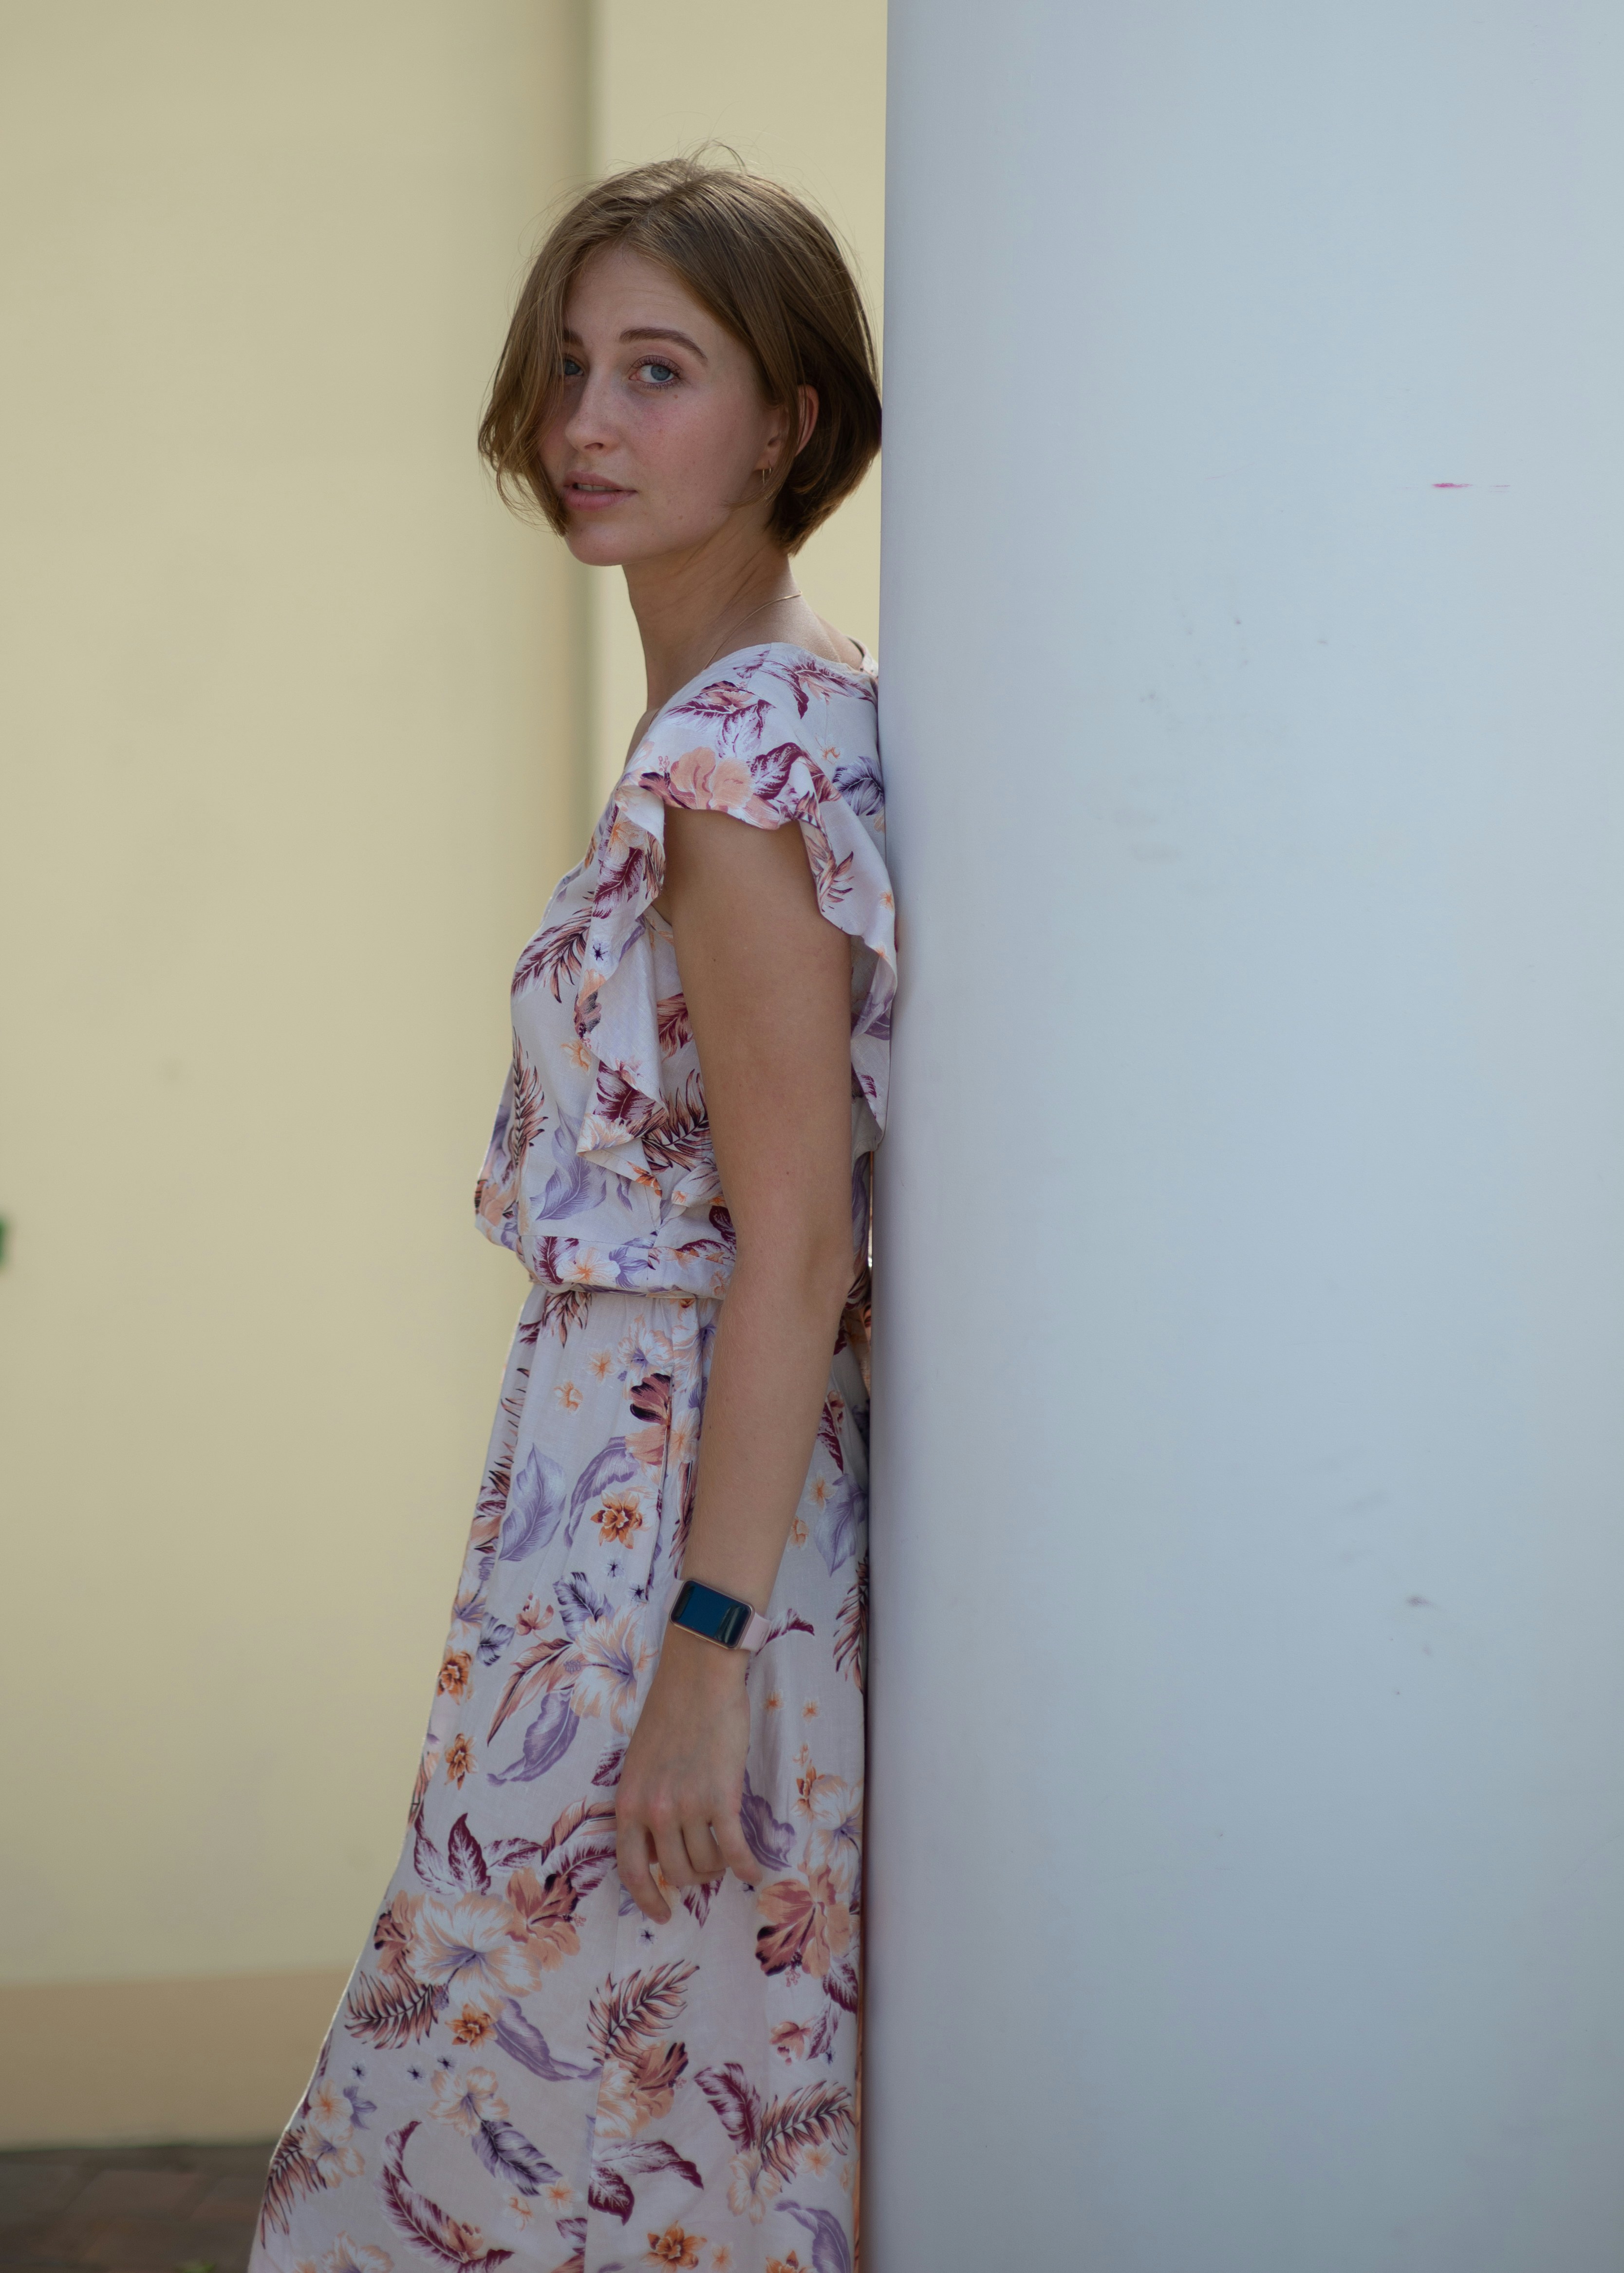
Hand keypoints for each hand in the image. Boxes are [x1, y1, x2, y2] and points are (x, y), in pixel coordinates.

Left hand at [614, 1622, 759, 1922]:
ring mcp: (688, 1805)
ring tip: (727, 1854)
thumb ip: (644, 1806)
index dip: (647, 1898)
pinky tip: (754, 1871)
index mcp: (629, 1803)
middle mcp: (655, 1811)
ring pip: (706, 1863)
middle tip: (707, 1867)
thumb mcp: (639, 1765)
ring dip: (719, 1866)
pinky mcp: (721, 1797)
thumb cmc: (669, 1715)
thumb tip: (657, 1850)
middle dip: (694, 1876)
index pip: (631, 1869)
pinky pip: (734, 1849)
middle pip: (675, 1871)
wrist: (698, 1679)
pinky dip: (746, 1865)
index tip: (662, 1914)